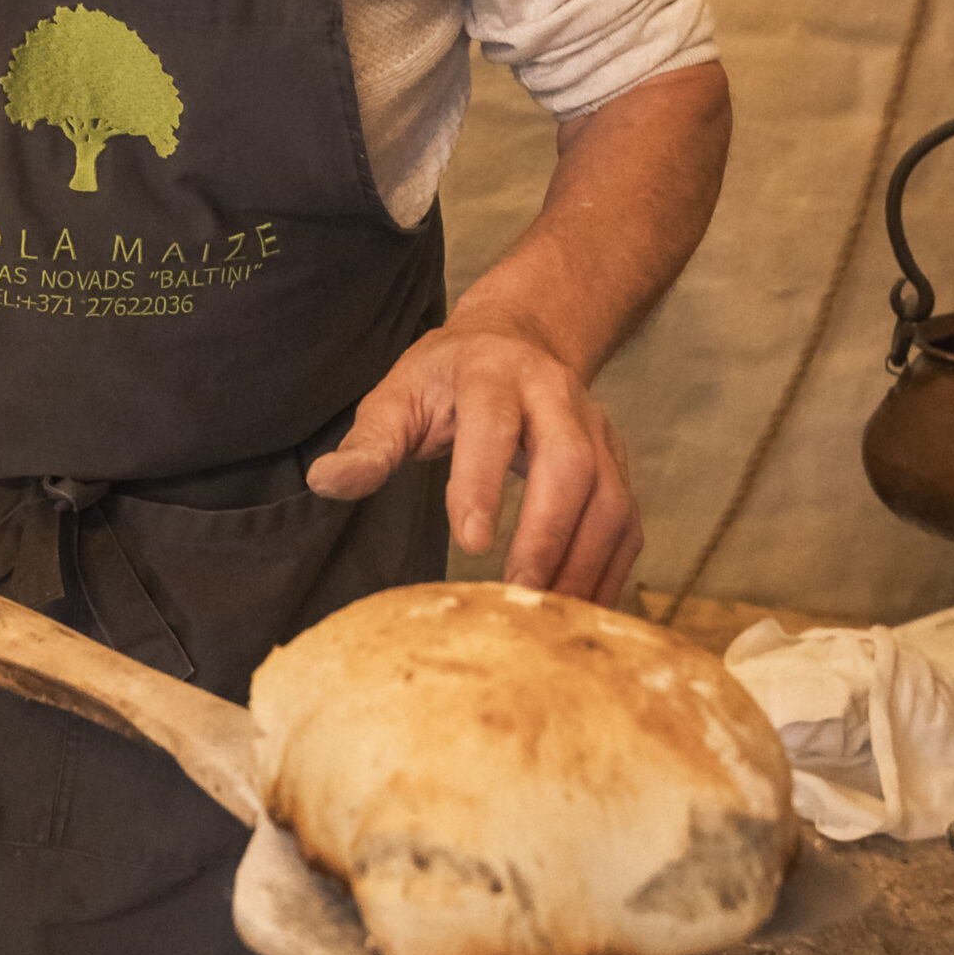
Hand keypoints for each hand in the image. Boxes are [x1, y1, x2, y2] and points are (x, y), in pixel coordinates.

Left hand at [303, 323, 640, 605]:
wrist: (517, 340)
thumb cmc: (447, 379)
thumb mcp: (398, 395)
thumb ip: (368, 442)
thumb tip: (325, 482)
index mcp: (492, 373)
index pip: (493, 425)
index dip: (484, 482)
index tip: (471, 542)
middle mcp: (555, 396)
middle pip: (569, 462)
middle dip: (547, 532)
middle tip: (517, 592)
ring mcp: (596, 428)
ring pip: (609, 495)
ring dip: (584, 560)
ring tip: (549, 614)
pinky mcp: (616, 461)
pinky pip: (628, 520)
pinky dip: (612, 569)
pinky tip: (581, 609)